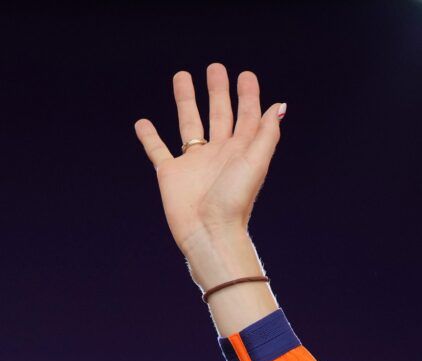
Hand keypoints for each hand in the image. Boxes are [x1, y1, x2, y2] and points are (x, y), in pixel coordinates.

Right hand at [133, 63, 284, 260]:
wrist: (209, 232)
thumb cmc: (235, 201)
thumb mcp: (255, 163)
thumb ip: (266, 134)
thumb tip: (279, 105)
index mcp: (240, 151)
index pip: (246, 116)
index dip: (247, 96)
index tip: (246, 74)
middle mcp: (218, 153)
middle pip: (218, 114)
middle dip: (218, 91)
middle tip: (215, 68)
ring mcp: (194, 163)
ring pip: (188, 123)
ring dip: (186, 101)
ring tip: (182, 76)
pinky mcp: (171, 174)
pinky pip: (157, 150)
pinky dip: (149, 137)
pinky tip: (142, 123)